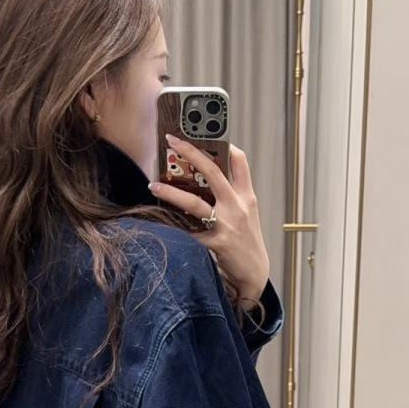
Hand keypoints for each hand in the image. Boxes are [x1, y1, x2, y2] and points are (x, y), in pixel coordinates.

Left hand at [149, 135, 269, 307]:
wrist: (255, 273)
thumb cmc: (247, 242)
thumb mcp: (248, 213)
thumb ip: (234, 194)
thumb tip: (210, 176)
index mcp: (246, 196)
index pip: (240, 162)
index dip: (225, 145)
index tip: (206, 134)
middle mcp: (237, 206)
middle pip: (213, 172)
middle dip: (191, 153)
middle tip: (173, 141)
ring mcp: (226, 224)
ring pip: (195, 202)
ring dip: (171, 193)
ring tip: (153, 186)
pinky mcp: (216, 243)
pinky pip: (188, 232)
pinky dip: (172, 227)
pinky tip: (157, 222)